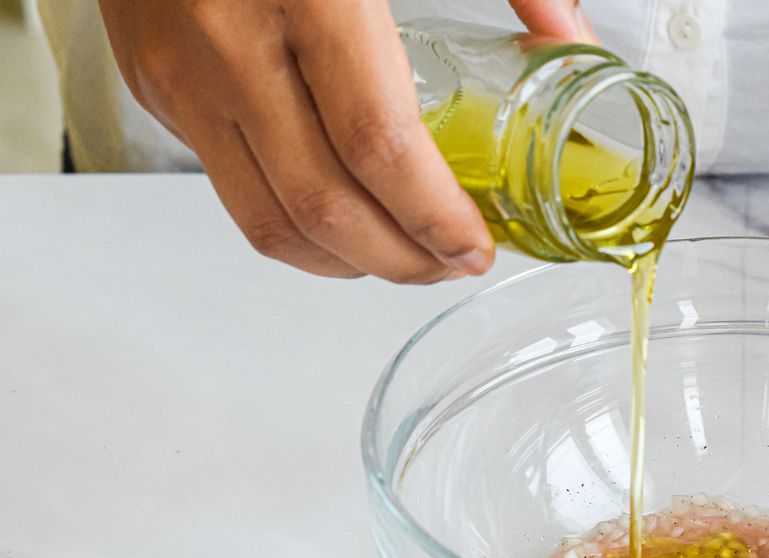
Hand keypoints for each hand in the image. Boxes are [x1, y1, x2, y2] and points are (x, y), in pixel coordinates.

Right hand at [99, 0, 596, 281]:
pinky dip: (293, 223)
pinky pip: (228, 188)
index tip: (474, 247)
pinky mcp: (153, 84)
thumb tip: (568, 35)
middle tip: (449, 265)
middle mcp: (230, 41)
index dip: (434, 218)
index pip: (378, 148)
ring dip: (345, 262)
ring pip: (267, 220)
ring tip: (401, 257)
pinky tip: (339, 217)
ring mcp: (181, 70)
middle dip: (401, 260)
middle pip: (325, 206)